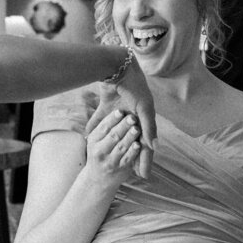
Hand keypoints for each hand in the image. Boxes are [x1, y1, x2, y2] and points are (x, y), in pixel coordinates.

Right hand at [84, 110, 141, 188]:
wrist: (98, 180)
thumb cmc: (99, 154)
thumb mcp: (96, 141)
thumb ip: (102, 128)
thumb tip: (109, 106)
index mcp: (93, 141)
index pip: (103, 128)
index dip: (112, 119)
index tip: (120, 111)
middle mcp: (100, 151)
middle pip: (113, 136)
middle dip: (123, 126)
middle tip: (132, 117)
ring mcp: (111, 161)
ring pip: (121, 147)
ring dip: (130, 137)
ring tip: (137, 128)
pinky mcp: (121, 169)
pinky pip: (128, 158)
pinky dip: (133, 151)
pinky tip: (138, 144)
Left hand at [87, 54, 155, 177]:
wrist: (118, 67)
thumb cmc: (134, 88)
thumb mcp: (144, 108)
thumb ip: (148, 127)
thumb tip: (154, 147)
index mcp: (142, 119)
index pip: (145, 145)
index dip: (144, 159)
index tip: (142, 175)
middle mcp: (131, 117)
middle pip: (132, 143)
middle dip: (131, 158)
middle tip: (128, 174)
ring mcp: (118, 112)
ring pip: (115, 134)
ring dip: (114, 146)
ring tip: (110, 159)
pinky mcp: (105, 105)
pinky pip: (98, 120)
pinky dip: (93, 128)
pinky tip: (88, 138)